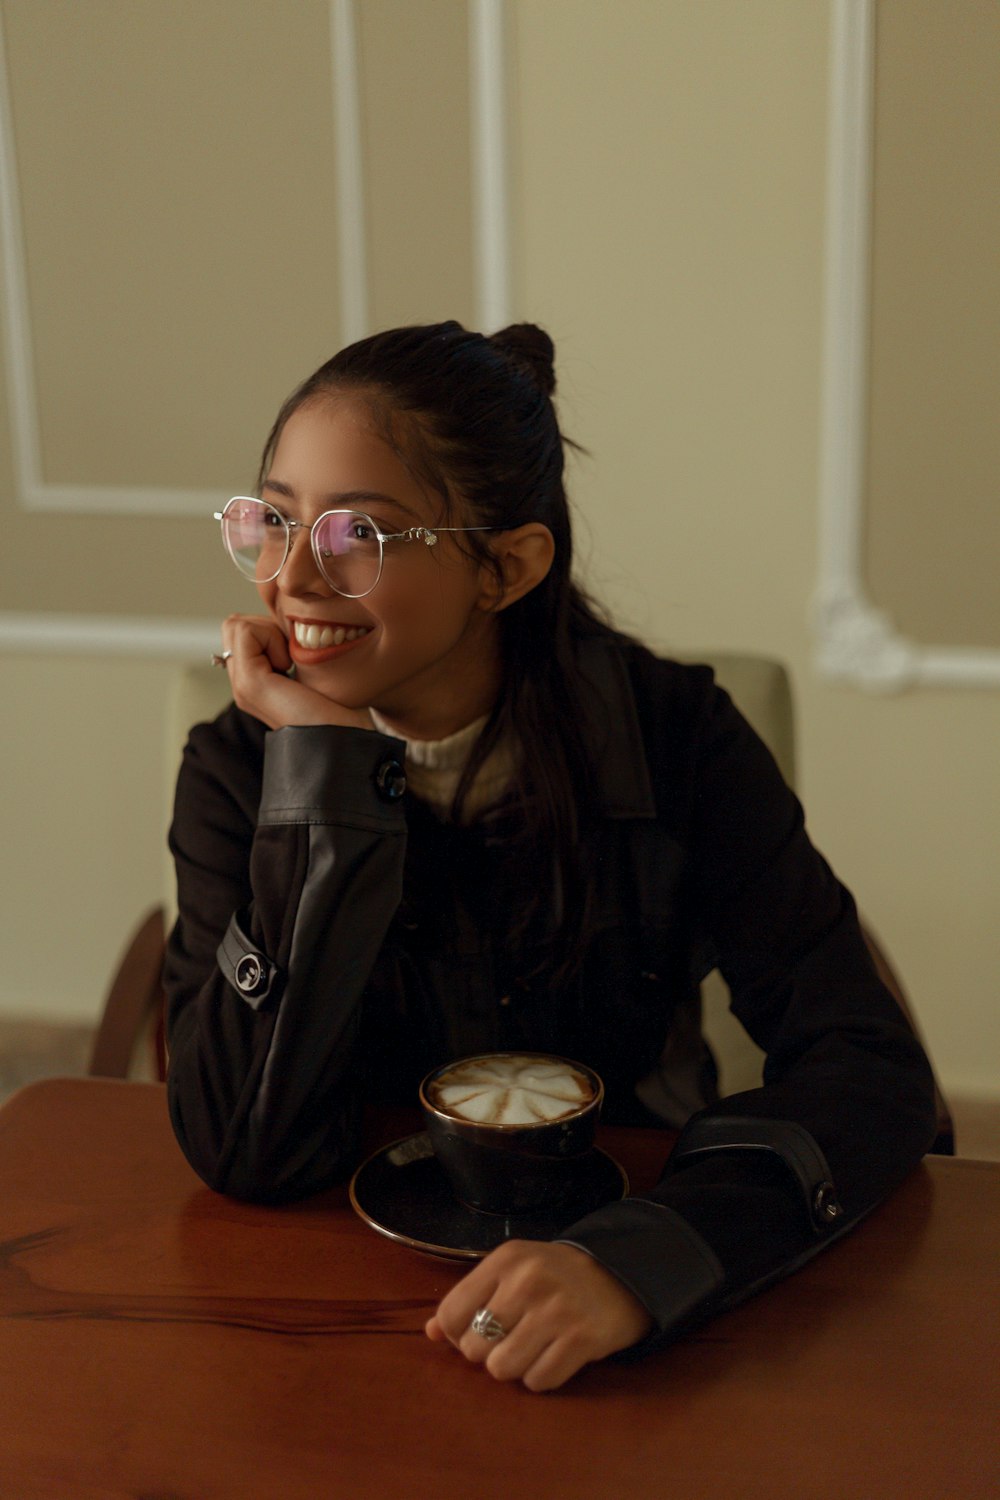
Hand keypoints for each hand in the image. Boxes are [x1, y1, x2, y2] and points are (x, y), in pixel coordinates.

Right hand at [220, 615, 372, 731]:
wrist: (349, 741)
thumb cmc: (343, 709)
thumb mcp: (315, 670)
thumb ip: (294, 650)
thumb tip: (288, 621)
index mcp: (256, 681)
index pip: (241, 629)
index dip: (271, 628)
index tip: (298, 655)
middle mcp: (243, 684)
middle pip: (233, 625)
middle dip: (266, 627)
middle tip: (293, 656)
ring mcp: (243, 686)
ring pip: (235, 625)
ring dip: (268, 632)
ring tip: (291, 663)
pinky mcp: (250, 684)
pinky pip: (245, 632)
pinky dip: (271, 638)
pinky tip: (289, 666)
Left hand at [425, 1239, 652, 1392]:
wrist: (621, 1273)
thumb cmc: (555, 1276)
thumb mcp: (511, 1271)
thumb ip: (470, 1298)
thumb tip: (430, 1332)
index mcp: (505, 1260)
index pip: (451, 1313)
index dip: (457, 1334)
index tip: (478, 1331)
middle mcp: (528, 1281)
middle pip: (474, 1348)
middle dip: (489, 1353)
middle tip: (513, 1338)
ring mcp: (555, 1310)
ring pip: (502, 1369)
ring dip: (515, 1368)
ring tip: (533, 1348)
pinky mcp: (581, 1339)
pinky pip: (538, 1381)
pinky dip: (542, 1377)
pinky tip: (555, 1355)